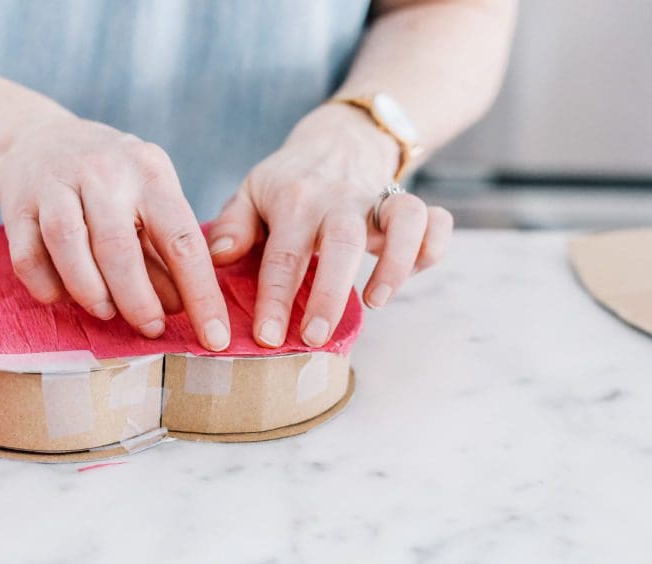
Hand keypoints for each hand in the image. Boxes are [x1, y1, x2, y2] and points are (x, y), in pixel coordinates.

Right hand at [0, 111, 230, 350]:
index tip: (215, 337)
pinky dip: (46, 285)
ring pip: (69, 244)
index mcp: (149, 172)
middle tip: (151, 329)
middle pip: (120, 246)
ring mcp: (56, 183)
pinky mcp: (17, 202)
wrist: (34, 138)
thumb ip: (164, 252)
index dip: (201, 293)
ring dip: (89, 290)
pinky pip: (27, 254)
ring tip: (106, 313)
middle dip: (138, 299)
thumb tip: (181, 308)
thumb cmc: (109, 182)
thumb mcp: (148, 199)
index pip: (183, 239)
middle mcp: (104, 172)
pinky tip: (62, 298)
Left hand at [205, 104, 453, 347]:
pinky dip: (432, 246)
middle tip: (315, 338)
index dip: (275, 298)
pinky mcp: (408, 203)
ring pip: (401, 222)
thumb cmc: (289, 180)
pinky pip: (434, 220)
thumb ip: (234, 225)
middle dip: (329, 294)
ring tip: (376, 303)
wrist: (339, 137)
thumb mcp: (252, 191)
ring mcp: (378, 200)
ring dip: (394, 264)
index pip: (284, 254)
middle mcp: (340, 199)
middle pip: (342, 242)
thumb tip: (217, 257)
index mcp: (295, 200)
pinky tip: (413, 273)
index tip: (268, 338)